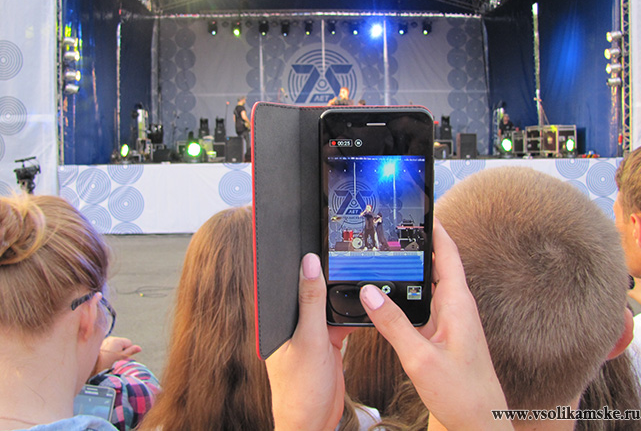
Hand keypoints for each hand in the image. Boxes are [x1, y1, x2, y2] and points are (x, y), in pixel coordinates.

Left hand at [92, 336, 141, 375]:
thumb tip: (139, 348)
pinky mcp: (101, 344)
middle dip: (121, 350)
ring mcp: (106, 341)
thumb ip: (130, 351)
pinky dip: (110, 350)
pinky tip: (106, 357)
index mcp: (117, 340)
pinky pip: (110, 346)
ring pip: (116, 345)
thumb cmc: (106, 363)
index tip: (122, 357)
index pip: (129, 343)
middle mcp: (111, 338)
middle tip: (116, 359)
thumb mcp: (120, 358)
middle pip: (122, 343)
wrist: (92, 366)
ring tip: (110, 359)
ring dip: (116, 351)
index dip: (128, 351)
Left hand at [265, 253, 353, 430]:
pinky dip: (351, 313)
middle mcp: (291, 322)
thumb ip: (311, 302)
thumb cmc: (300, 390)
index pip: (283, 279)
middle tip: (337, 245)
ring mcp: (311, 332)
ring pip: (327, 301)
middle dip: (321, 270)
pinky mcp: (327, 342)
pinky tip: (363, 303)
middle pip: (308, 287)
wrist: (315, 424)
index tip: (301, 230)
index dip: (291, 256)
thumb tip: (309, 264)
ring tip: (353, 269)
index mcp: (277, 318)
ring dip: (339, 292)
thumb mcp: (309, 340)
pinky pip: (340, 319)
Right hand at [359, 220, 512, 429]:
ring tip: (387, 253)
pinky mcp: (444, 333)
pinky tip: (389, 296)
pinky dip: (407, 294)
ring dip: (411, 269)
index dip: (435, 227)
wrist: (480, 423)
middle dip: (417, 243)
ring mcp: (451, 320)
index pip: (447, 252)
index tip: (420, 206)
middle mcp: (457, 306)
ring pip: (428, 284)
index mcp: (458, 303)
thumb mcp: (420, 357)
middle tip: (394, 225)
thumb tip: (369, 292)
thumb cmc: (463, 393)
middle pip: (437, 263)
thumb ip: (393, 324)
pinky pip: (424, 304)